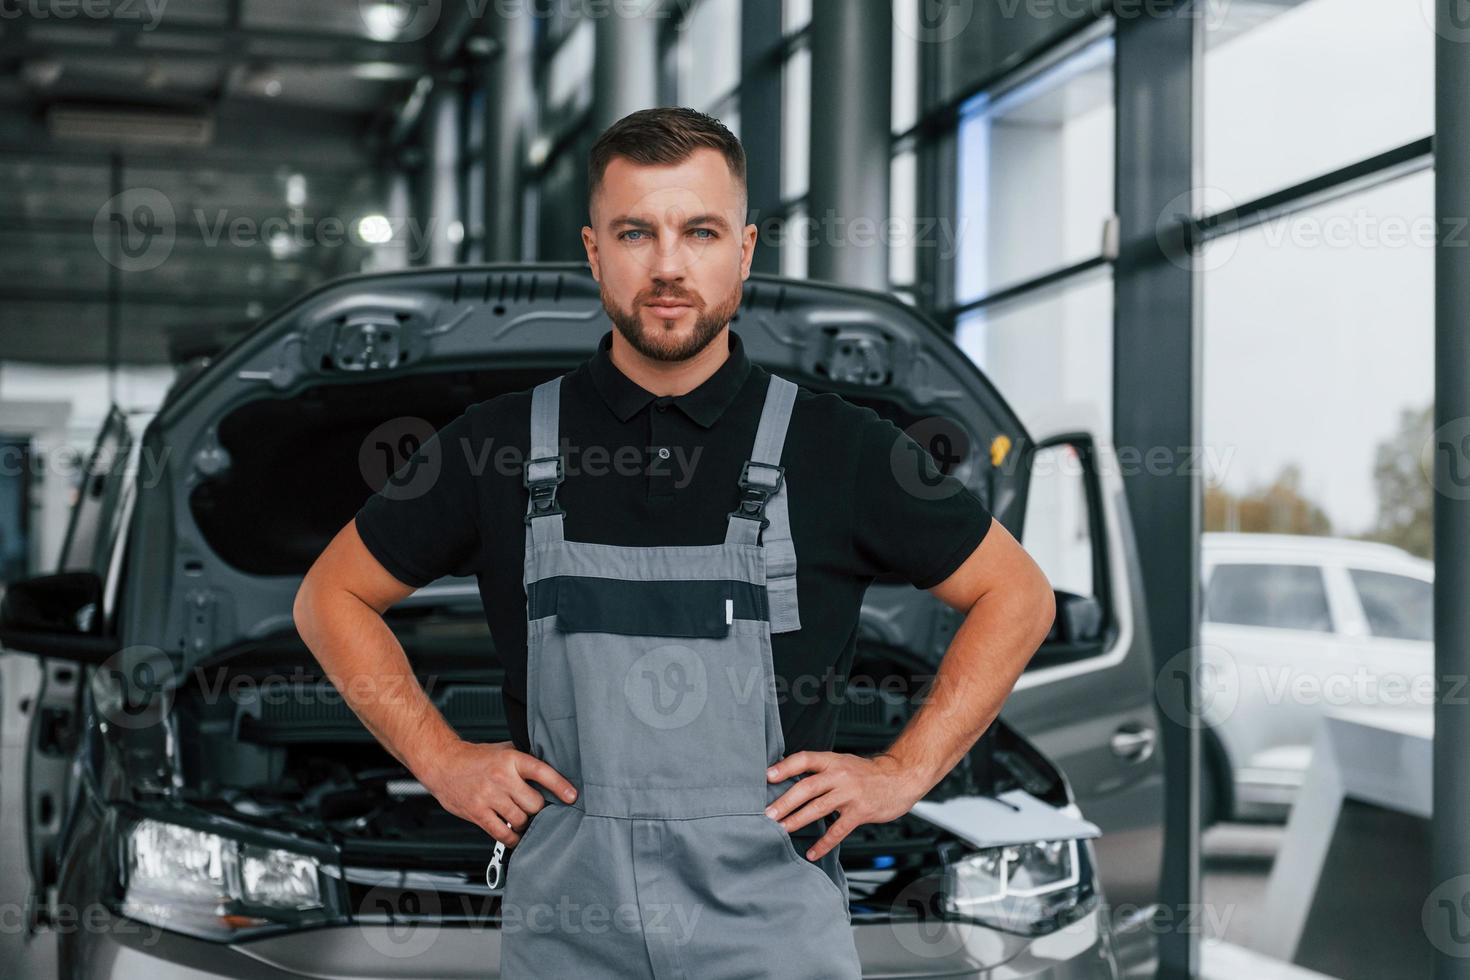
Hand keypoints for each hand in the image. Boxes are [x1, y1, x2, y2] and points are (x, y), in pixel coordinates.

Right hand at [417, 739, 577, 846]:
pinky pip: (503, 833)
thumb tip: (553, 766)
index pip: (542, 772)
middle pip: (534, 803)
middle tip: (532, 806)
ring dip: (523, 822)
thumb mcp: (503, 749)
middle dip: (536, 808)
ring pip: (520, 819)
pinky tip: (513, 834)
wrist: (443, 764)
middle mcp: (501, 778)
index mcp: (511, 759)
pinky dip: (512, 838)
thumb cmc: (474, 758)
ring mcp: (489, 797)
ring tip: (518, 816)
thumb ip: (524, 759)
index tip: (572, 796)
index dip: (560, 786)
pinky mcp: (478, 813)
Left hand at [765, 751, 926, 860]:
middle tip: (768, 813)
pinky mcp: (860, 812)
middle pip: (807, 787)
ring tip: (781, 830)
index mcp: (833, 761)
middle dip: (785, 801)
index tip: (767, 776)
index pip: (804, 759)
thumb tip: (790, 781)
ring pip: (818, 808)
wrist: (901, 778)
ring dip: (797, 820)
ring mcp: (850, 794)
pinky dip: (823, 843)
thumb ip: (821, 770)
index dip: (785, 767)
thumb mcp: (843, 763)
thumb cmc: (868, 773)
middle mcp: (840, 775)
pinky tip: (812, 852)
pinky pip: (838, 830)